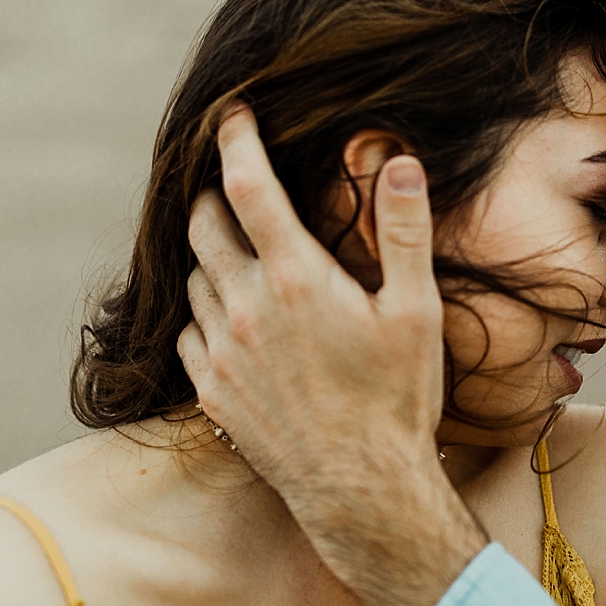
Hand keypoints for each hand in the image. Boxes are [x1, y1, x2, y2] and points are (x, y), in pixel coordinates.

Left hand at [179, 103, 486, 605]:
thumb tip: (401, 164)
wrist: (362, 490)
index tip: (233, 116)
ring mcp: (221, 352)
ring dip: (212, 258)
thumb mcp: (416, 310)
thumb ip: (403, 232)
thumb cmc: (398, 399)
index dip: (237, 141)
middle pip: (204, 226)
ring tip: (243, 258)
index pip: (249, 186)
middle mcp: (246, 308)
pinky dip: (205, 314)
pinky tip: (235, 323)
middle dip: (215, 197)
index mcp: (297, 278)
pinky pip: (188, 333)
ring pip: (195, 279)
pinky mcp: (211, 392)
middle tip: (236, 189)